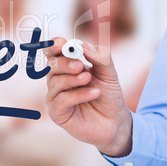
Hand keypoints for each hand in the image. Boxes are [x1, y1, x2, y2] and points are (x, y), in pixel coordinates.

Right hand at [44, 37, 132, 156]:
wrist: (115, 122)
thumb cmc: (108, 96)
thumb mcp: (109, 73)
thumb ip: (100, 57)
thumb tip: (84, 46)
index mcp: (66, 66)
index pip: (53, 52)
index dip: (53, 46)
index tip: (61, 43)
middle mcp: (57, 80)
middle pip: (51, 65)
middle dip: (64, 63)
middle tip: (80, 66)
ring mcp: (55, 96)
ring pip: (54, 82)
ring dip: (73, 80)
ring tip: (89, 80)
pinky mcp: (56, 113)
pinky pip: (60, 100)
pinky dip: (77, 95)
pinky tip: (93, 93)